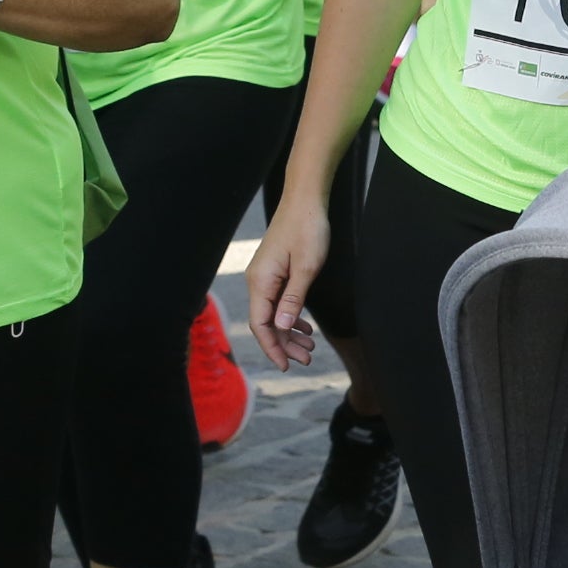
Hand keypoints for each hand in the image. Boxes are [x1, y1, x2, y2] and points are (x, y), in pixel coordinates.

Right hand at [248, 192, 329, 367]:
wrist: (305, 200)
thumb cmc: (308, 229)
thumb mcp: (306, 267)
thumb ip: (292, 300)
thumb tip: (280, 328)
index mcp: (261, 282)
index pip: (260, 325)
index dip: (272, 348)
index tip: (286, 366)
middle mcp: (258, 281)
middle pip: (266, 323)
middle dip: (284, 344)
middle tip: (307, 360)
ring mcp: (265, 276)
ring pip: (273, 314)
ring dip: (289, 333)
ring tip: (309, 348)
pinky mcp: (274, 271)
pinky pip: (278, 302)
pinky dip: (291, 317)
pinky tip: (305, 328)